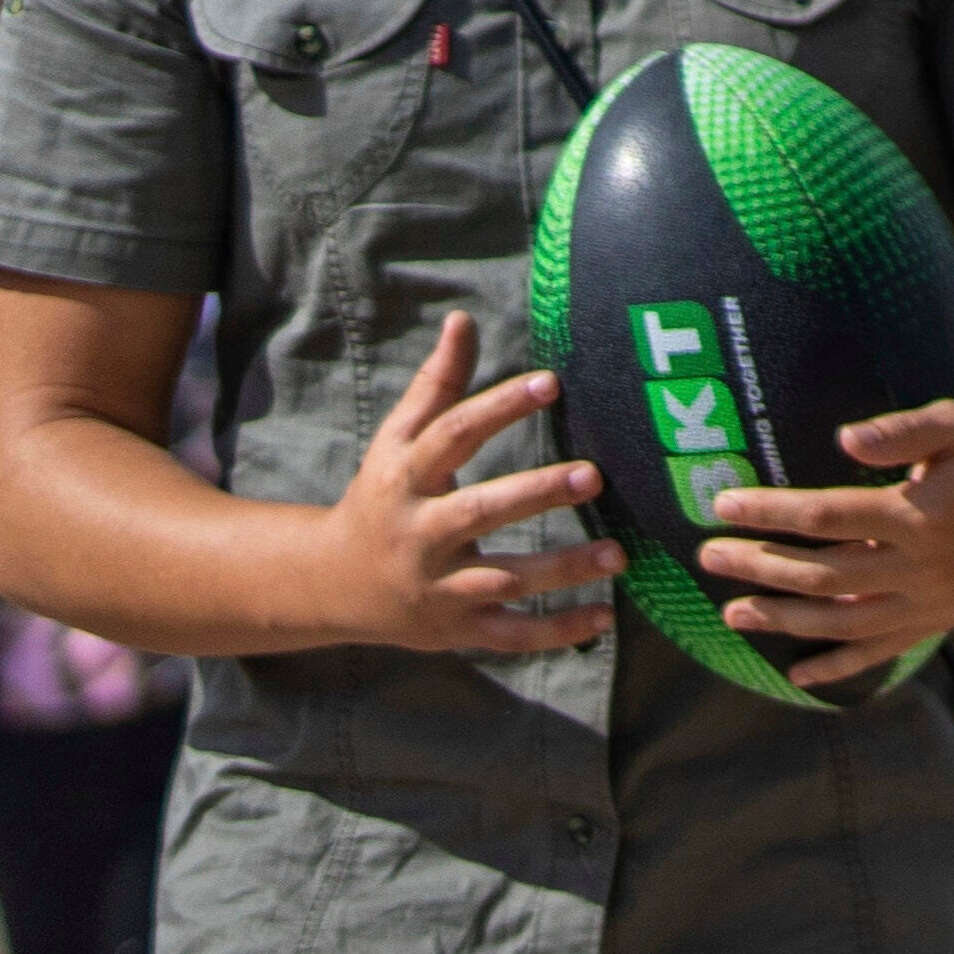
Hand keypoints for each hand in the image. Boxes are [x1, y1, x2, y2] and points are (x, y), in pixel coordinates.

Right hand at [315, 310, 612, 655]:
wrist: (333, 583)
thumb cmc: (382, 498)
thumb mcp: (397, 442)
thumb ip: (436, 386)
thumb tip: (463, 319)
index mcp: (404, 479)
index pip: (451, 436)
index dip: (498, 407)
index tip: (551, 382)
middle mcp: (419, 533)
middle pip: (477, 512)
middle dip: (533, 495)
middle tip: (593, 476)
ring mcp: (438, 585)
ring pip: (502, 578)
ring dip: (561, 569)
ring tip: (620, 554)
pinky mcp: (456, 628)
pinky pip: (511, 634)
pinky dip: (557, 632)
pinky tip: (605, 615)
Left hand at [695, 398, 953, 690]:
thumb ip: (902, 431)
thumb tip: (844, 440)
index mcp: (921, 515)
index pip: (826, 515)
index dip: (769, 511)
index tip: (722, 504)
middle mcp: (922, 567)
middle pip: (822, 573)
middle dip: (759, 565)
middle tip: (708, 557)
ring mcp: (931, 602)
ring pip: (842, 622)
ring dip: (783, 619)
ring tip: (732, 612)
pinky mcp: (940, 621)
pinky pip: (881, 653)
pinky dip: (838, 668)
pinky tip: (796, 674)